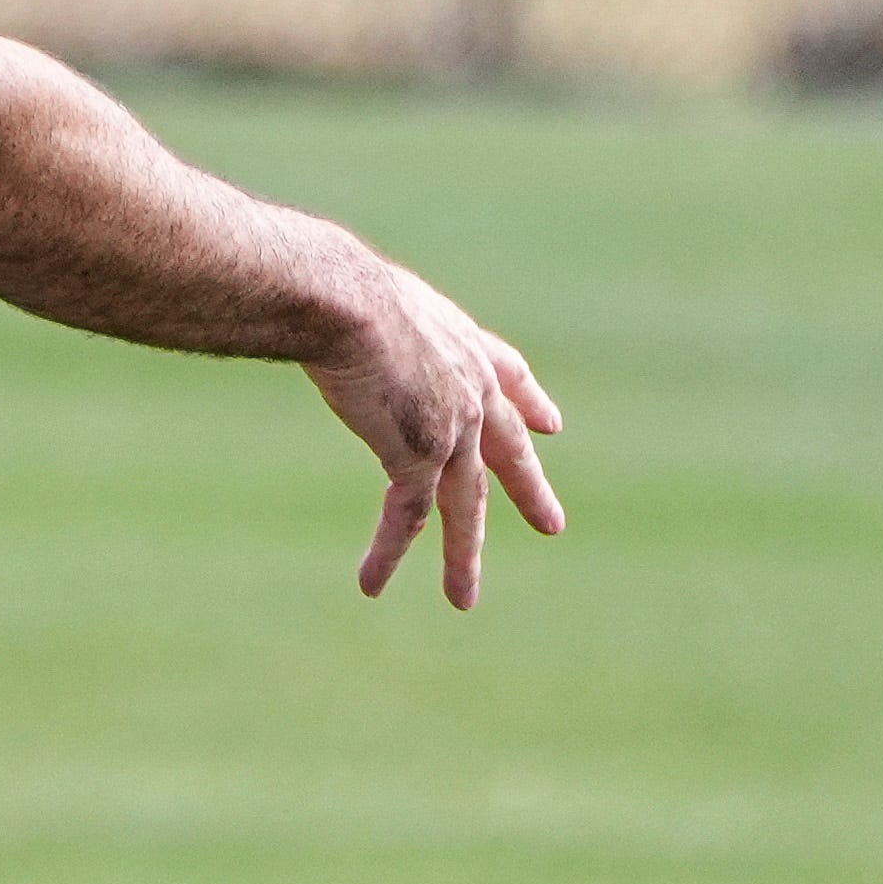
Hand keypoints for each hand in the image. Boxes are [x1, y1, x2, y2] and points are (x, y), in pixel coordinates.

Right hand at [303, 262, 564, 608]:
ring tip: (462, 599)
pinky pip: (407, 516)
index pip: (510, 376)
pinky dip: (388, 553)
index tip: (550, 426)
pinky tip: (372, 584)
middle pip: (505, 451)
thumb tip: (330, 304)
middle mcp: (470, 387)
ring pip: (462, 503)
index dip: (529, 403)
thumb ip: (374, 322)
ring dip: (461, 555)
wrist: (342, 300)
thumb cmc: (338, 285)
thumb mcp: (372, 297)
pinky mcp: (420, 457)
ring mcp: (453, 427)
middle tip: (552, 525)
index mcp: (461, 342)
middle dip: (527, 489)